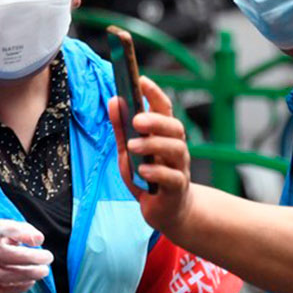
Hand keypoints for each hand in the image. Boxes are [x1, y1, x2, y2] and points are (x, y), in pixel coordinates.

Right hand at [0, 219, 53, 292]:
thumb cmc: (0, 245)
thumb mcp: (9, 233)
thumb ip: (26, 231)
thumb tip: (39, 239)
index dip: (13, 230)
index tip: (36, 237)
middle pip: (3, 255)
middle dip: (29, 257)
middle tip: (48, 257)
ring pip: (3, 276)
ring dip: (27, 274)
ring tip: (44, 270)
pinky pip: (2, 292)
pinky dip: (19, 287)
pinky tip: (31, 281)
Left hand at [109, 76, 194, 238]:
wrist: (167, 211)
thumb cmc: (147, 176)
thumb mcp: (128, 150)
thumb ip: (121, 127)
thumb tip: (114, 99)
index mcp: (164, 134)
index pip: (164, 108)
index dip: (154, 93)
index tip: (141, 80)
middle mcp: (176, 147)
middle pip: (174, 127)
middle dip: (156, 121)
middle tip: (136, 120)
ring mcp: (179, 167)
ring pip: (176, 149)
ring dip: (153, 144)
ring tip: (132, 146)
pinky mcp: (177, 189)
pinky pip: (172, 177)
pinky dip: (157, 172)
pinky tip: (143, 170)